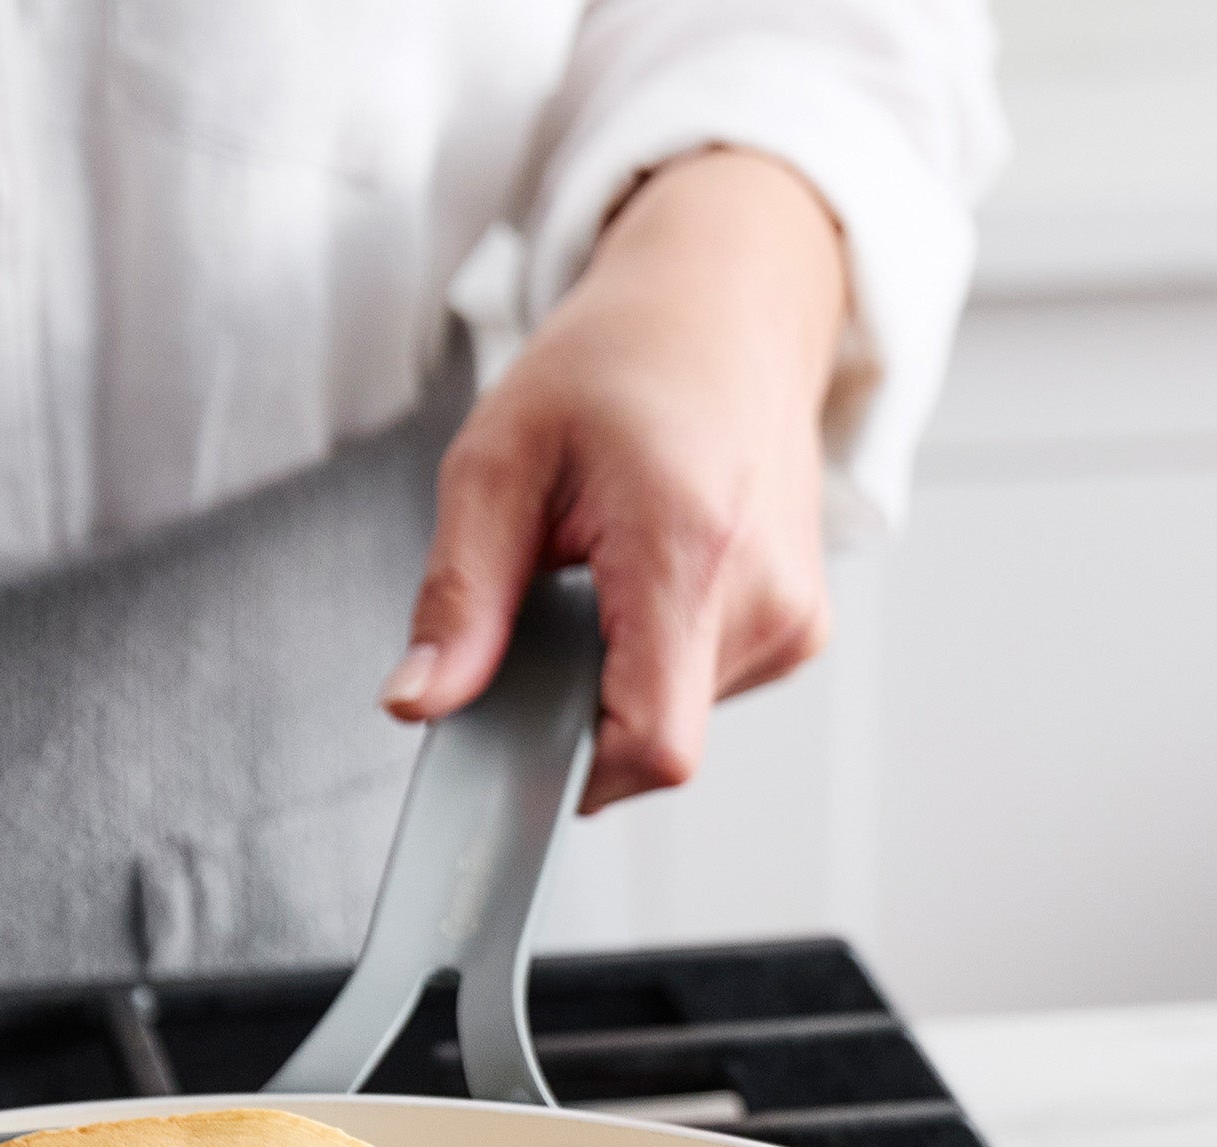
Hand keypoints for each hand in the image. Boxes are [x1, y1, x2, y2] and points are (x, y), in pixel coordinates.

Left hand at [384, 147, 845, 808]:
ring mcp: (795, 618)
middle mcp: (766, 595)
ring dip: (611, 680)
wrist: (728, 302)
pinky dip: (650, 662)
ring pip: (673, 723)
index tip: (509, 750)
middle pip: (651, 743)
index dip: (571, 775)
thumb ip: (457, 597)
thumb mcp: (498, 461)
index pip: (652, 745)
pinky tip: (641, 583)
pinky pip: (699, 693)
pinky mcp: (799, 629)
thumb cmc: (616, 363)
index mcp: (691, 547)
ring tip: (599, 576)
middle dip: (574, 709)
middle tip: (540, 614)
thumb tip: (418, 703)